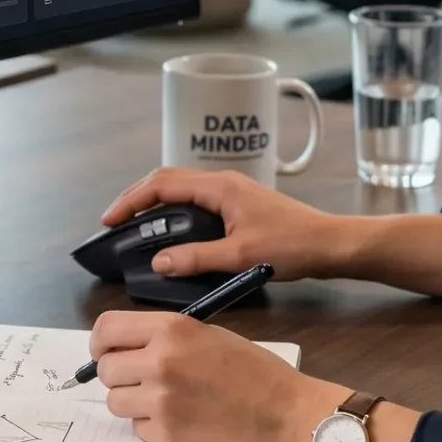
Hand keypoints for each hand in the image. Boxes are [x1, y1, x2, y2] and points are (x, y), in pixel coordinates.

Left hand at [90, 309, 345, 441]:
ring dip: (133, 404)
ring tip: (165, 402)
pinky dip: (152, 428)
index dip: (100, 343)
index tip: (106, 352)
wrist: (288, 416)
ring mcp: (161, 401)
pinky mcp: (167, 437)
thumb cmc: (256, 372)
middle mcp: (160, 361)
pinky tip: (181, 422)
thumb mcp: (210, 336)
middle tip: (142, 382)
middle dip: (119, 377)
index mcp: (172, 329)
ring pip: (115, 403)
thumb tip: (126, 349)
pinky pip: (138, 430)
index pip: (107, 329)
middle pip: (105, 370)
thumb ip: (167, 338)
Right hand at [101, 168, 353, 280]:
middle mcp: (223, 182)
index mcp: (219, 187)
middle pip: (168, 180)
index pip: (163, 183)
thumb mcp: (239, 256)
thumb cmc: (290, 247)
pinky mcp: (239, 204)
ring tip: (136, 226)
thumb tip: (158, 261)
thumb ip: (196, 258)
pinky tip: (172, 232)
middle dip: (138, 198)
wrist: (330, 244)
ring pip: (182, 188)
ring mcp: (232, 191)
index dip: (132, 199)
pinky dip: (175, 211)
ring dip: (156, 203)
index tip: (111, 220)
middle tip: (116, 222)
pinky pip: (196, 199)